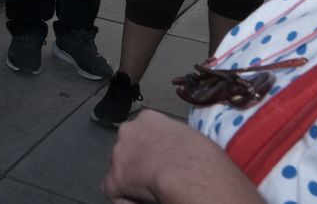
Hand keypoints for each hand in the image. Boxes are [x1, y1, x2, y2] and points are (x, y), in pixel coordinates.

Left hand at [101, 110, 253, 203]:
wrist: (190, 173)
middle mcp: (128, 131)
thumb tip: (177, 153)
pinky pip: (117, 194)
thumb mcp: (191, 137)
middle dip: (139, 164)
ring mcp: (118, 154)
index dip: (152, 152)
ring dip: (134, 181)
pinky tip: (145, 200)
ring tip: (156, 189)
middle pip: (128, 151)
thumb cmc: (202, 157)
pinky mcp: (114, 179)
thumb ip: (173, 140)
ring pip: (121, 171)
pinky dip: (129, 199)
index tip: (163, 163)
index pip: (144, 135)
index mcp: (149, 119)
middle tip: (158, 178)